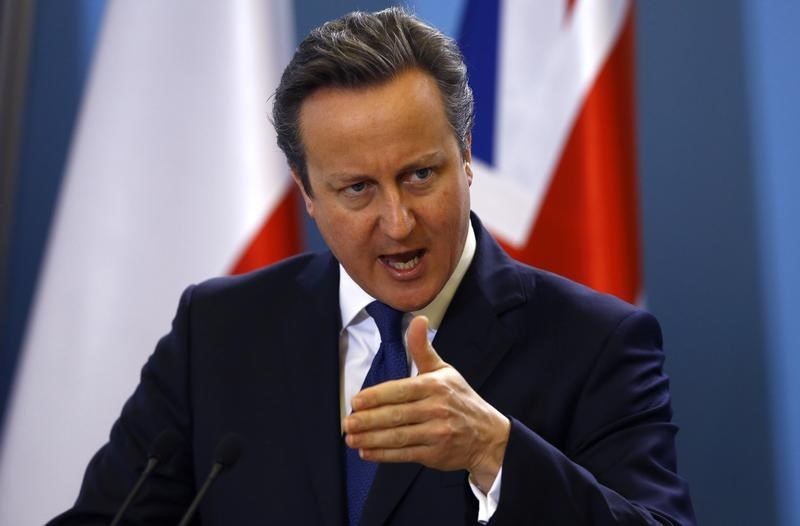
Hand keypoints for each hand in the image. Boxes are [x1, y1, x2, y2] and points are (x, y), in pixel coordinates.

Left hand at [343, 315, 509, 490]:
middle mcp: (436, 409)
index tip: (356, 401)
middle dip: (369, 420)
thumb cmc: (461, 399)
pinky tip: (366, 452)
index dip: (376, 396)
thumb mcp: (445, 370)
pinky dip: (383, 455)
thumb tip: (417, 320)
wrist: (488, 436)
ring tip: (350, 438)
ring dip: (371, 439)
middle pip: (396, 415)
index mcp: (435, 386)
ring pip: (398, 436)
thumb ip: (423, 349)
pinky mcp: (434, 454)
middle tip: (347, 421)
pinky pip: (404, 454)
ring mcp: (436, 433)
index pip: (401, 390)